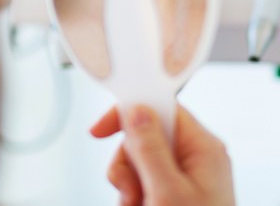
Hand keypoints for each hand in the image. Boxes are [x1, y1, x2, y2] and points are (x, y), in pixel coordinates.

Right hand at [90, 104, 234, 205]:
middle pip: (144, 135)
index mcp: (202, 148)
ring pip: (138, 159)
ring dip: (128, 184)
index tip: (101, 129)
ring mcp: (184, 176)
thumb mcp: (167, 193)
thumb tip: (136, 110)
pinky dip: (132, 195)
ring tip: (136, 205)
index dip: (130, 112)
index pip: (161, 108)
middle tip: (130, 189)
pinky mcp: (173, 192)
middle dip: (128, 163)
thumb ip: (150, 149)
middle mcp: (194, 157)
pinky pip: (141, 179)